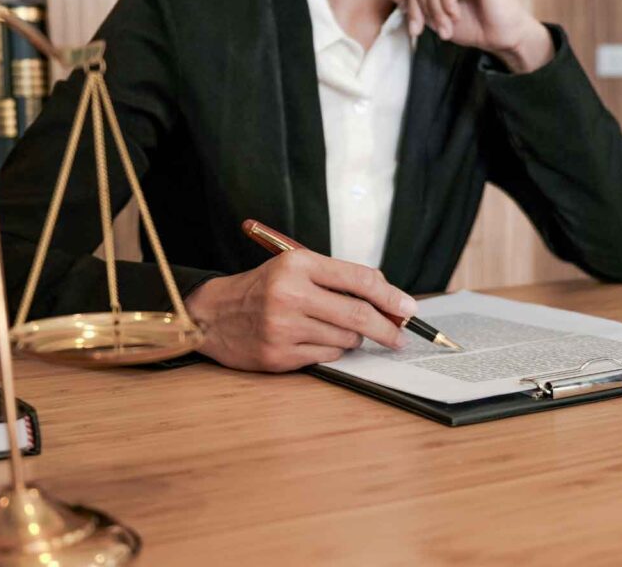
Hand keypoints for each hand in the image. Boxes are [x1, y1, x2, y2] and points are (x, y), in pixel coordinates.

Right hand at [184, 250, 418, 372]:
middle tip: (399, 336)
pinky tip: (314, 341)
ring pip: (345, 340)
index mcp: (297, 265)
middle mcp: (290, 294)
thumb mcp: (295, 269)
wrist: (213, 314)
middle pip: (359, 315)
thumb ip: (338, 279)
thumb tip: (390, 300)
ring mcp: (283, 327)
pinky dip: (331, 351)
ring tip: (334, 329)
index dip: (391, 296)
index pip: (359, 279)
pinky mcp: (278, 355)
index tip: (408, 309)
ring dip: (352, 339)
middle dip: (387, 328)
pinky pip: (327, 357)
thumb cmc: (263, 289)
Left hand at [390, 0, 553, 72]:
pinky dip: (447, 1)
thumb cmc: (471, 24)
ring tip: (444, 27)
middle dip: (420, 9)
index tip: (414, 28)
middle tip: (430, 30)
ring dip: (434, 8)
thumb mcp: (434, 17)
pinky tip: (455, 15)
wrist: (501, 36)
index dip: (410, 3)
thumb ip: (416, 5)